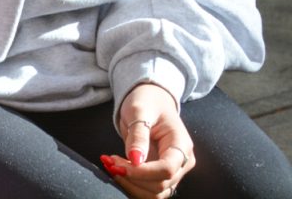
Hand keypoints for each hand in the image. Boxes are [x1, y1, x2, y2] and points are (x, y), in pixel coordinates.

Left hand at [101, 83, 195, 198]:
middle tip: (109, 160)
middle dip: (132, 178)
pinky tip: (117, 168)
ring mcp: (173, 171)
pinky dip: (131, 184)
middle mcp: (182, 162)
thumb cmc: (146, 102)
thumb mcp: (139, 111)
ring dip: (130, 184)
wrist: (151, 101)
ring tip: (112, 164)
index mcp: (181, 144)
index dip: (142, 172)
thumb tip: (135, 161)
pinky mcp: (161, 175)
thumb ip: (138, 135)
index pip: (167, 169)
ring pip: (155, 193)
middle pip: (161, 185)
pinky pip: (149, 190)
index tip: (118, 164)